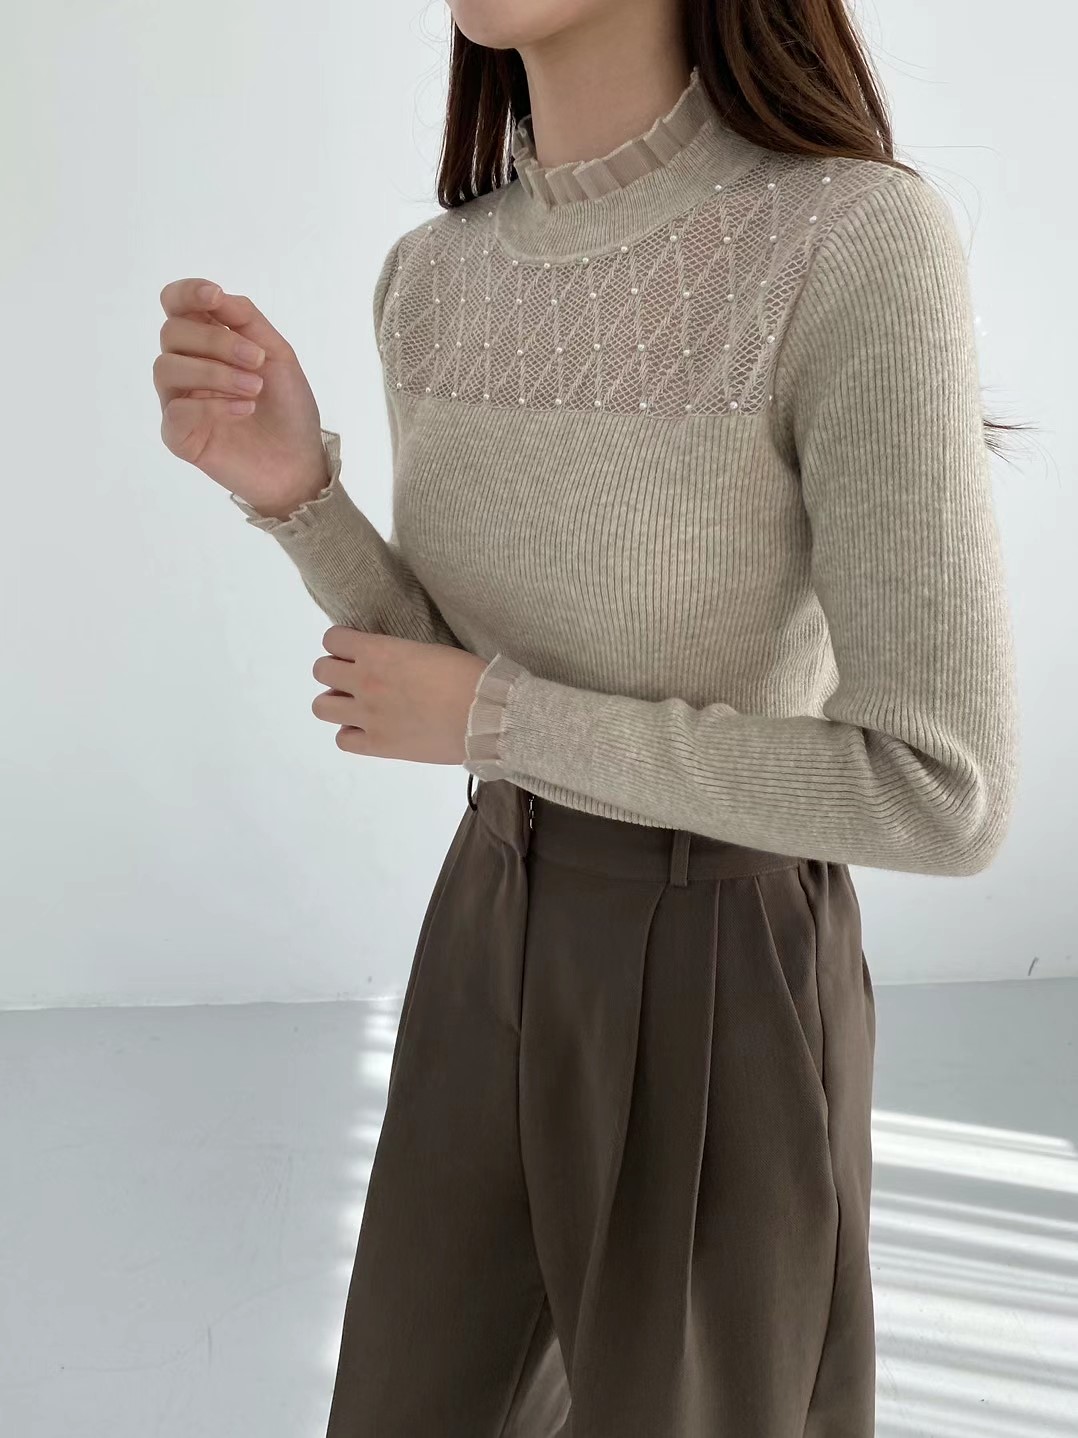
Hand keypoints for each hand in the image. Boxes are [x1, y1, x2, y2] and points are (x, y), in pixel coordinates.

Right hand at [155, 277, 328, 519]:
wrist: (298, 461)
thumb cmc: (288, 407)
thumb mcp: (277, 354)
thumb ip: (246, 320)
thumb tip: (217, 294)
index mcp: (206, 343)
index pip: (175, 305)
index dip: (187, 293)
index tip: (214, 297)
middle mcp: (185, 367)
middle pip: (172, 332)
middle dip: (216, 341)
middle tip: (256, 361)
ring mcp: (177, 400)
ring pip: (166, 367)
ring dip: (215, 372)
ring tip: (254, 389)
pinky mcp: (178, 435)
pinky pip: (176, 409)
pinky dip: (212, 405)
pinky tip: (244, 411)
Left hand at [312, 628, 489, 764]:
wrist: (485, 717)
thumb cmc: (467, 676)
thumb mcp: (427, 651)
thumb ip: (398, 656)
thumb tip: (391, 666)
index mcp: (378, 652)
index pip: (333, 639)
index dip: (342, 644)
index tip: (356, 652)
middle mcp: (364, 682)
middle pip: (320, 671)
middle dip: (336, 672)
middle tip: (358, 680)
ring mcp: (367, 716)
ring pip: (321, 707)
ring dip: (336, 703)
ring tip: (358, 706)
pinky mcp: (377, 745)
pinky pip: (342, 740)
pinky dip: (352, 734)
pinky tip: (369, 730)